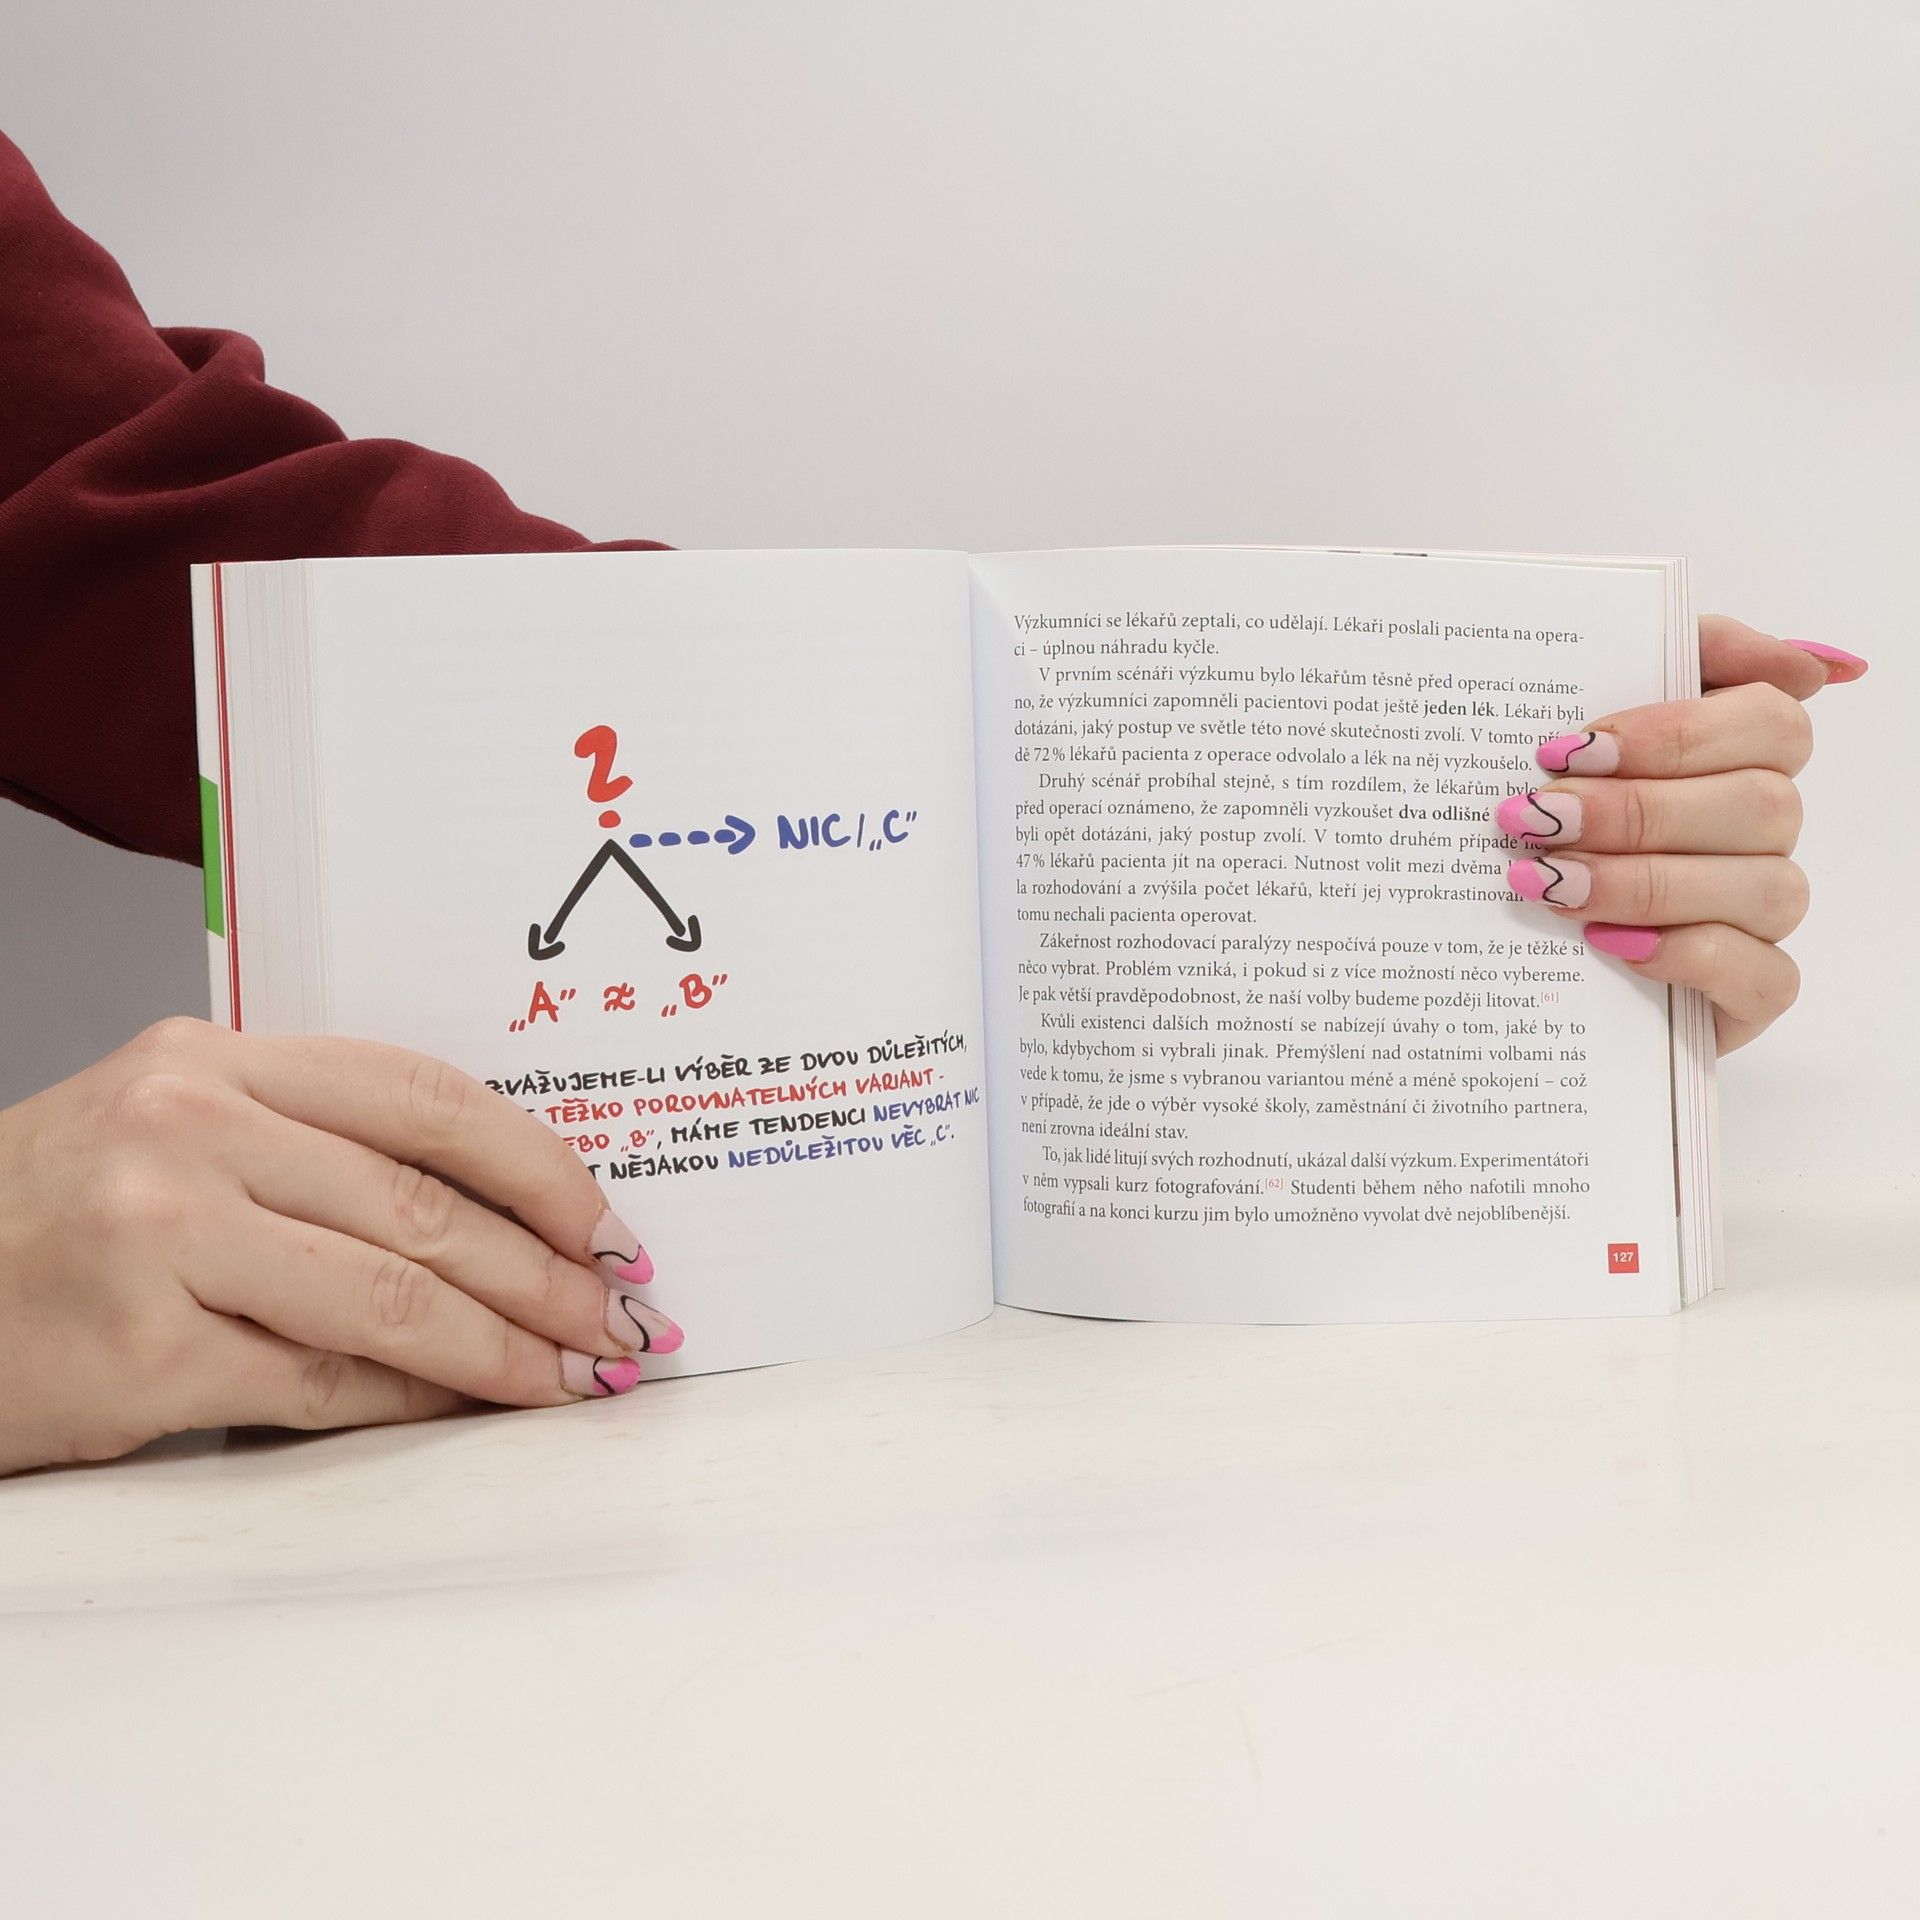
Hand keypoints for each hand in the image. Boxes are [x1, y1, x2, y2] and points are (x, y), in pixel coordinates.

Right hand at [0, 1018, 679, 1474]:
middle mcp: (188, 1130)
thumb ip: (316, 1146)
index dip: (539, 1164)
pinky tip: (464, 1408)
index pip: (424, 1097)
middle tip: (616, 1315)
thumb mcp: (176, 1131)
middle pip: (423, 1204)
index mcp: (213, 1061)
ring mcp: (160, 1240)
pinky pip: (321, 1384)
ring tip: (569, 1373)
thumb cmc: (54, 1216)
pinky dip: (411, 1403)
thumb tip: (497, 1214)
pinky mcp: (141, 1355)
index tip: (608, 1222)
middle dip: (545, 1271)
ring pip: (391, 1297)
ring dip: (502, 1347)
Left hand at [1494, 618, 1866, 1053]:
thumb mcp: (1581, 727)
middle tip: (1538, 816)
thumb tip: (1806, 659)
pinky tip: (1611, 944)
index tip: (1569, 746)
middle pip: (1760, 803)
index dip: (1676, 731)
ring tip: (1549, 882)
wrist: (1511, 934)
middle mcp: (1766, 827)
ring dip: (1646, 882)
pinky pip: (1764, 973)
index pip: (1770, 717)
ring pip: (1764, 886)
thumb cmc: (1558, 814)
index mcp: (1743, 751)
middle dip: (1637, 810)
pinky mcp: (1754, 989)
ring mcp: (1766, 909)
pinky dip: (1687, 955)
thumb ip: (1666, 655)